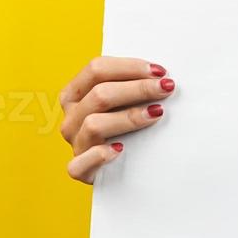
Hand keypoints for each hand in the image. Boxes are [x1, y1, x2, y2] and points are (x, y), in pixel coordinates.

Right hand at [58, 56, 174, 183]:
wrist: (121, 169)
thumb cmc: (125, 126)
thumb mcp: (122, 101)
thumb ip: (131, 84)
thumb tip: (160, 74)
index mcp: (74, 94)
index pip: (96, 69)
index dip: (129, 67)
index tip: (159, 71)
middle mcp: (71, 117)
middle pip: (99, 95)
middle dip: (137, 88)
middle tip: (166, 88)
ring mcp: (75, 143)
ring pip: (94, 124)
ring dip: (128, 117)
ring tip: (156, 113)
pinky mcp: (80, 170)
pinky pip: (81, 164)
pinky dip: (99, 156)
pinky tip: (120, 150)